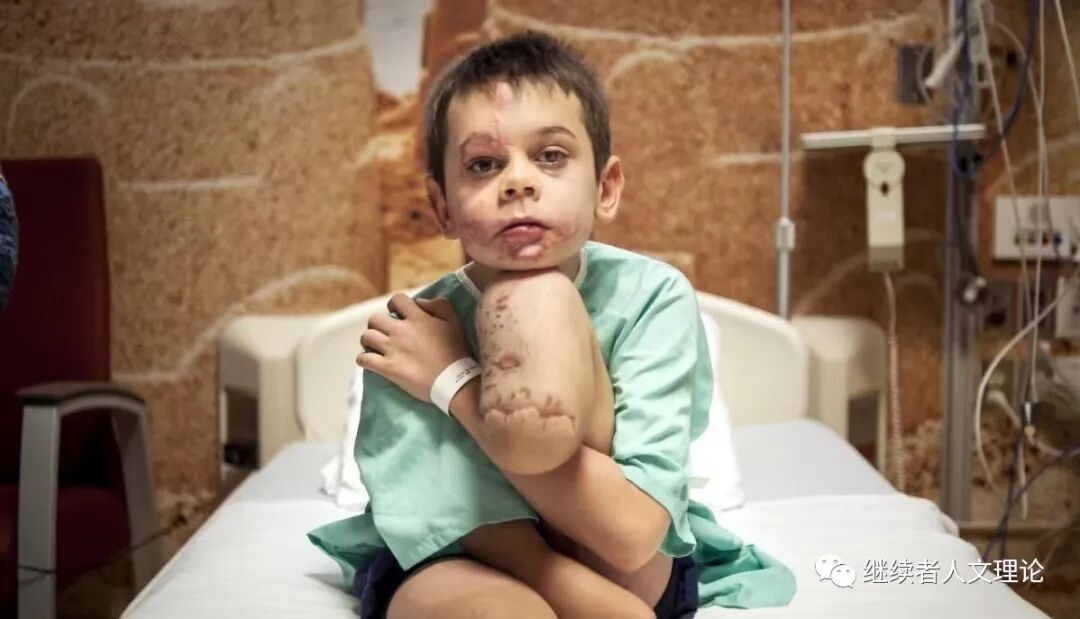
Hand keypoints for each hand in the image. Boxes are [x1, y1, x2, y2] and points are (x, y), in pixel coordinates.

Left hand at [356, 294, 470, 403]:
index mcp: (417, 318)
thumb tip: (419, 302)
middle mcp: (401, 331)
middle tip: (384, 334)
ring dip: (368, 341)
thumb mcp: (454, 321)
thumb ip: (439, 305)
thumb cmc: (456, 352)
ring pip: (366, 337)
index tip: (397, 314)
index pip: (397, 300)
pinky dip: (364, 359)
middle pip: (375, 319)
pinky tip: (369, 361)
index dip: (394, 305)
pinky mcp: (387, 368)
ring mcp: (392, 349)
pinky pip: (364, 359)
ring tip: (375, 347)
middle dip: (377, 325)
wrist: (453, 381)